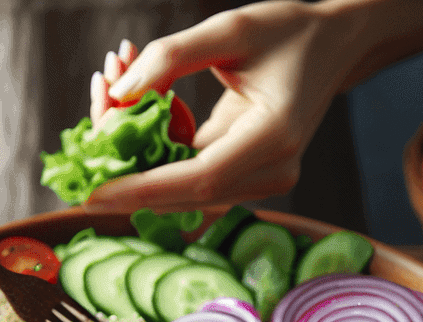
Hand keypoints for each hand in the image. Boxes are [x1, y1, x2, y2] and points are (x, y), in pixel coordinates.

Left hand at [81, 2, 355, 212]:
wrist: (334, 46)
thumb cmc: (289, 31)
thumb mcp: (232, 28)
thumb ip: (173, 57)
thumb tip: (120, 93)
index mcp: (274, 136)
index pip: (200, 178)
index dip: (144, 188)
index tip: (94, 190)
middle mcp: (272, 171)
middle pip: (184, 191)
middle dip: (127, 165)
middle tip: (88, 118)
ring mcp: (261, 180)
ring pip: (180, 187)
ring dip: (137, 153)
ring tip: (109, 87)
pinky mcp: (246, 176)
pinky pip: (188, 174)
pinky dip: (155, 145)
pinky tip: (135, 103)